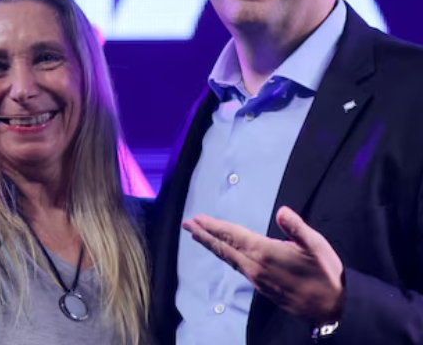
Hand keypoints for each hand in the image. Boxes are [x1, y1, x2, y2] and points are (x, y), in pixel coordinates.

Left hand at [182, 206, 344, 325]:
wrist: (334, 309)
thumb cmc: (326, 273)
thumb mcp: (316, 245)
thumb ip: (296, 227)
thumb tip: (281, 211)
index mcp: (265, 253)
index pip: (233, 235)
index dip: (214, 226)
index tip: (197, 219)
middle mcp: (255, 267)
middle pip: (224, 248)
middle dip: (205, 235)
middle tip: (187, 225)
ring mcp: (257, 280)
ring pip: (229, 259)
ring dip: (213, 246)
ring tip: (200, 236)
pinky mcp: (262, 288)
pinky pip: (238, 268)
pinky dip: (227, 257)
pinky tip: (225, 253)